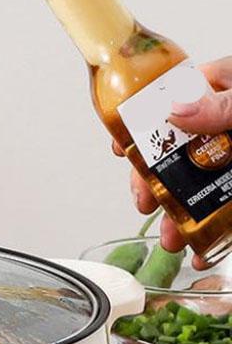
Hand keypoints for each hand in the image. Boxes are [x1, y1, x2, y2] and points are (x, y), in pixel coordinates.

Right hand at [113, 55, 231, 268]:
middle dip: (156, 183)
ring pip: (198, 186)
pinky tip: (204, 251)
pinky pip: (223, 211)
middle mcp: (229, 127)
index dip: (144, 125)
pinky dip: (212, 234)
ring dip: (178, 217)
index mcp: (229, 92)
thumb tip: (180, 112)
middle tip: (144, 203)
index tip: (124, 148)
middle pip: (177, 152)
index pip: (176, 100)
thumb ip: (227, 105)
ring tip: (171, 241)